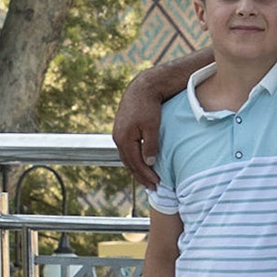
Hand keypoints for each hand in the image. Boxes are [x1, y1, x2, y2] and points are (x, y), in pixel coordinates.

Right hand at [113, 74, 166, 189]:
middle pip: (129, 164)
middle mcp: (118, 138)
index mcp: (124, 139)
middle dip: (141, 176)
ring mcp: (118, 134)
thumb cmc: (148, 106)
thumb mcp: (152, 127)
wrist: (142, 88)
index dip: (146, 175)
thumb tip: (149, 163)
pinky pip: (127, 150)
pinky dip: (134, 160)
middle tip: (153, 187)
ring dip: (136, 170)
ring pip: (127, 158)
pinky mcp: (122, 131)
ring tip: (147, 180)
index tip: (158, 184)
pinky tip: (141, 164)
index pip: (135, 163)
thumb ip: (150, 145)